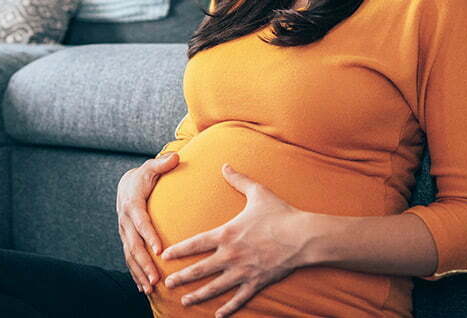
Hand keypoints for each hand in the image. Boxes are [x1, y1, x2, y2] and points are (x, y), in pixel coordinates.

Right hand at [116, 152, 178, 293]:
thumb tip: (176, 157)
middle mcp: (126, 220)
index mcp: (132, 203)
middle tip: (156, 278)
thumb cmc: (144, 176)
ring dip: (139, 272)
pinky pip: (129, 259)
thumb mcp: (151, 167)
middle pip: (134, 245)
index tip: (160, 250)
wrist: (127, 185)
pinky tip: (143, 288)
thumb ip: (163, 163)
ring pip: (130, 256)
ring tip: (150, 288)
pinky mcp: (126, 239)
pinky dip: (135, 274)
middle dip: (144, 263)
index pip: (141, 222)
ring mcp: (124, 232)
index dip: (149, 236)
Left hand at [161, 164, 318, 317]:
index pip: (196, 243)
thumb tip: (225, 165)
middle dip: (182, 277)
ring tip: (185, 301)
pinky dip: (228, 308)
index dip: (178, 250)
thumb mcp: (257, 192)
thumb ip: (238, 179)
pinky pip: (239, 299)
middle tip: (167, 284)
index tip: (164, 256)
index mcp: (227, 234)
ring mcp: (243, 271)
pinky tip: (218, 316)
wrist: (302, 236)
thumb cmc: (279, 213)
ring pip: (215, 287)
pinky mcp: (257, 282)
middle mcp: (230, 255)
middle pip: (200, 269)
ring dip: (198, 295)